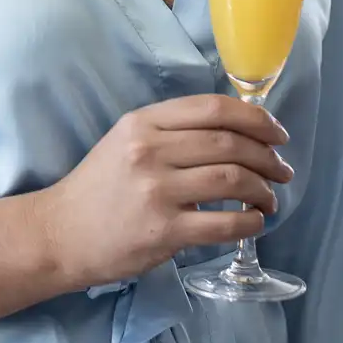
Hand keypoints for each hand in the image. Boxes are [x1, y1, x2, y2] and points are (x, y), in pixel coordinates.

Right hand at [36, 94, 293, 290]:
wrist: (61, 233)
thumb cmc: (98, 187)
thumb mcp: (125, 141)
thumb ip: (170, 131)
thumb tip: (235, 131)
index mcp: (142, 122)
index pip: (212, 109)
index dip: (256, 119)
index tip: (277, 135)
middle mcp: (150, 150)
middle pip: (229, 143)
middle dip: (268, 157)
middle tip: (282, 171)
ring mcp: (157, 191)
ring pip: (233, 180)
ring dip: (263, 190)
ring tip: (269, 199)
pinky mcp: (164, 231)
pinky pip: (224, 224)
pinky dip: (250, 222)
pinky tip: (254, 222)